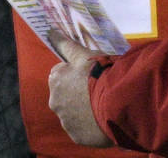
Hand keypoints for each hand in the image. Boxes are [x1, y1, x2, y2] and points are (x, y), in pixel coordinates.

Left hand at [46, 32, 113, 147]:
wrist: (117, 101)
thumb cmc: (100, 73)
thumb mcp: (84, 54)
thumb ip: (66, 45)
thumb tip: (50, 31)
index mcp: (56, 79)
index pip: (60, 73)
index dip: (75, 72)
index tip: (89, 73)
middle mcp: (55, 101)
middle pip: (65, 94)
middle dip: (77, 92)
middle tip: (97, 88)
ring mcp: (65, 120)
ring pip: (73, 112)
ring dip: (83, 108)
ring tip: (103, 102)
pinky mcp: (76, 135)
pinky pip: (81, 128)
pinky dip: (89, 124)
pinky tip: (102, 116)